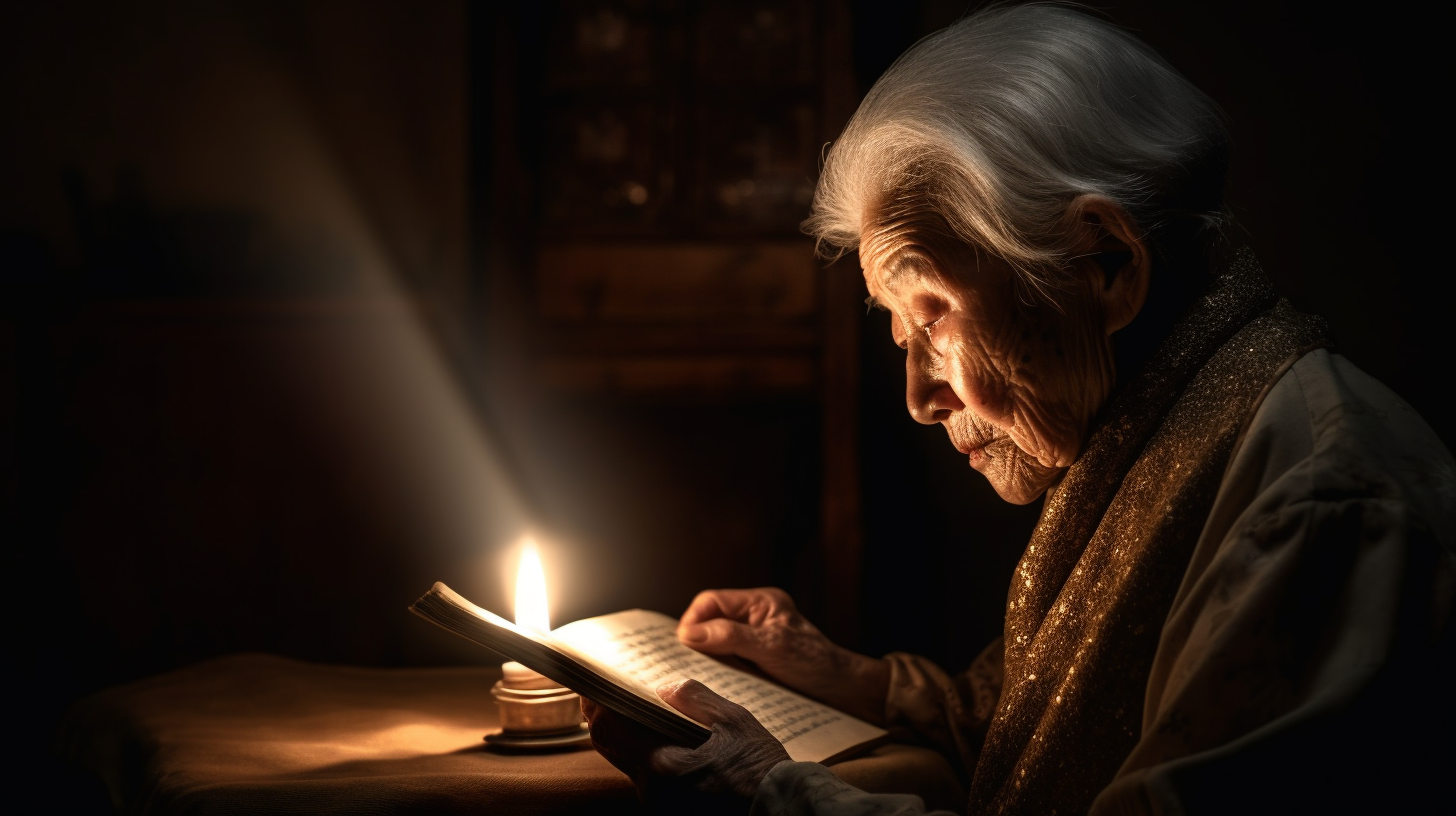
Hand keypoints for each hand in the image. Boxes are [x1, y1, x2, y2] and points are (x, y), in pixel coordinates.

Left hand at [582, 679, 789, 815]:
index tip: (590, 683)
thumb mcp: (735, 722)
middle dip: (603, 717)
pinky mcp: (670, 809)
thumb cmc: (760, 770)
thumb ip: (696, 699)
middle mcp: (653, 790)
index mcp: (663, 766)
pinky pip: (644, 776)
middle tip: (600, 692)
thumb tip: (665, 688)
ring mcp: (660, 803)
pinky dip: (641, 752)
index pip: (611, 729)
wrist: (780, 810)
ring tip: (627, 709)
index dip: (596, 703)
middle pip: (611, 747)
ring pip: (626, 762)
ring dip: (623, 735)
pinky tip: (654, 737)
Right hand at [677, 588, 889, 724]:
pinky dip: (718, 671)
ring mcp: (754, 640)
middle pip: (710, 621)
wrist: (843, 691)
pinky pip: (726, 661)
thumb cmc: (815, 663)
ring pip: (715, 643)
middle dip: (696, 640)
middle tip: (685, 663)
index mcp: (760, 602)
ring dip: (707, 659)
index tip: (683, 645)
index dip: (693, 621)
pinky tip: (716, 684)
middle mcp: (754, 617)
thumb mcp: (772, 647)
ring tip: (700, 676)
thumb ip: (731, 636)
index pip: (712, 601)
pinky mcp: (754, 661)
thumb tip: (688, 633)